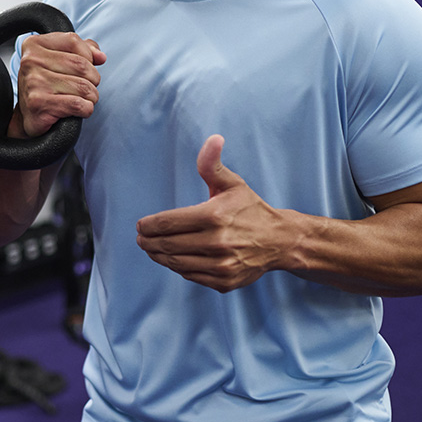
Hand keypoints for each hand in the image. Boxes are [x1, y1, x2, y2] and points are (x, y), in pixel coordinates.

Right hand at [15, 32, 105, 136]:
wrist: (27, 114)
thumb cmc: (46, 84)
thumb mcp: (60, 59)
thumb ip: (83, 50)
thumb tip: (100, 56)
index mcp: (34, 44)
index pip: (73, 41)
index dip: (88, 55)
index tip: (86, 67)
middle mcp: (31, 61)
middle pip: (81, 65)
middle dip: (93, 78)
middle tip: (88, 87)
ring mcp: (34, 82)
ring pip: (83, 86)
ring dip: (91, 96)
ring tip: (84, 99)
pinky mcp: (39, 104)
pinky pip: (77, 104)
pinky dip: (86, 109)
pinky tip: (79, 109)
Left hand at [135, 135, 295, 291]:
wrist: (280, 241)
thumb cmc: (250, 209)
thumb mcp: (232, 183)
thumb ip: (212, 164)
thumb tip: (213, 139)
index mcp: (214, 216)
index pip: (167, 223)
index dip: (148, 225)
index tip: (141, 225)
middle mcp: (217, 242)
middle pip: (167, 244)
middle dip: (148, 242)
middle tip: (141, 239)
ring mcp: (221, 265)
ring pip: (176, 263)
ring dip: (159, 256)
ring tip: (152, 249)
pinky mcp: (224, 282)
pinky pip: (190, 275)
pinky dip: (178, 267)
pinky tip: (174, 258)